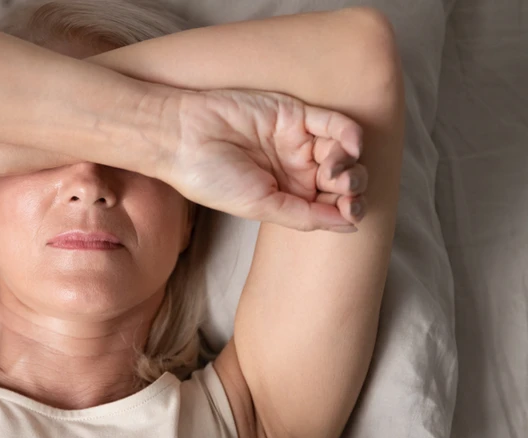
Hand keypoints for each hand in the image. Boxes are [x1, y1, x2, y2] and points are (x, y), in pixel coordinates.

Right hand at [166, 89, 366, 231]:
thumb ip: (307, 216)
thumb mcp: (261, 207)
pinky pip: (334, 123)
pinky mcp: (295, 114)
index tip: (350, 211)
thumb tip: (351, 225)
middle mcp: (295, 169)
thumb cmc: (212, 178)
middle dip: (351, 186)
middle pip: (342, 179)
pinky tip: (349, 146)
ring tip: (333, 170)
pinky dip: (349, 134)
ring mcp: (296, 142)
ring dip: (350, 163)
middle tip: (341, 189)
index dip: (347, 208)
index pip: (330, 204)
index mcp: (286, 196)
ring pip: (343, 152)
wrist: (184, 138)